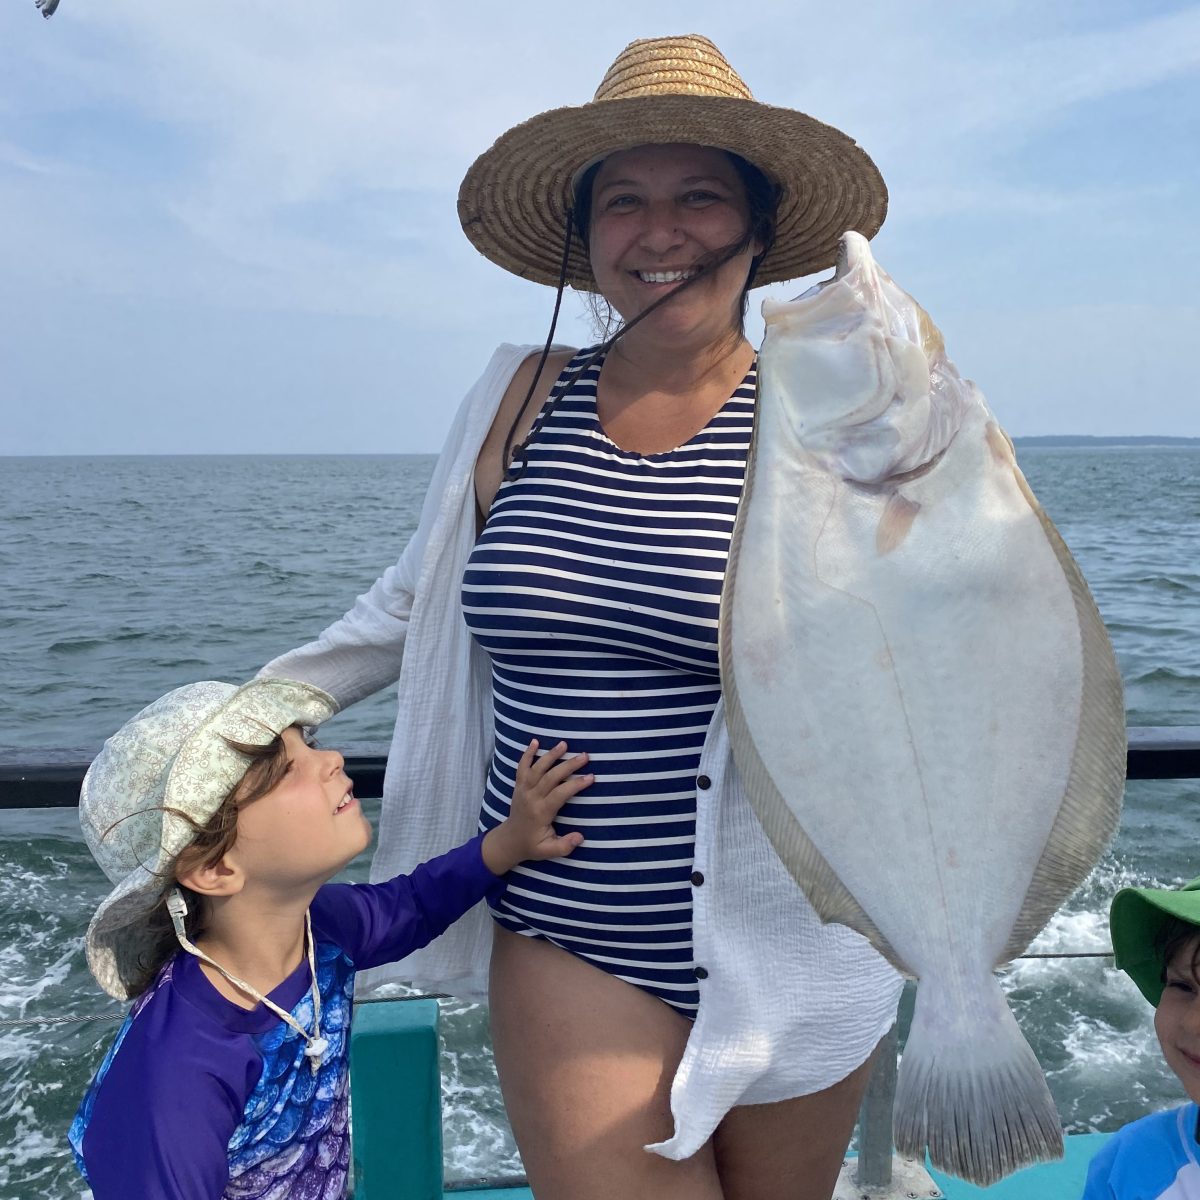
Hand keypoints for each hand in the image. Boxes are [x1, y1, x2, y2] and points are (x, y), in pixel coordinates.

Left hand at [481, 739, 590, 875]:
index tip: (591, 777)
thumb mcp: (548, 851)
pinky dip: (527, 754)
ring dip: (551, 755)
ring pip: (537, 769)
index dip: (575, 785)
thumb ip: (565, 846)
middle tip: (585, 756)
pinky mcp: (518, 786)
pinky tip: (535, 742)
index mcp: (540, 812)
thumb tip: (580, 837)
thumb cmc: (532, 845)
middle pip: (550, 777)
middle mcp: (531, 798)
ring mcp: (523, 790)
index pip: (560, 794)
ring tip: (564, 744)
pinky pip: (521, 767)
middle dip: (568, 765)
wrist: (509, 841)